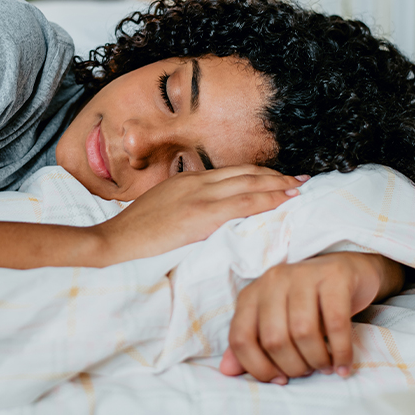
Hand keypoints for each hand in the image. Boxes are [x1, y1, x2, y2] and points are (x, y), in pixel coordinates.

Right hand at [93, 165, 307, 265]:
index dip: (261, 174)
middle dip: (277, 176)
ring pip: (250, 184)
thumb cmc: (135, 234)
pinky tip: (283, 203)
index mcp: (188, 181)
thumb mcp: (164, 210)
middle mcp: (197, 183)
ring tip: (300, 190)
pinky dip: (268, 200)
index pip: (234, 172)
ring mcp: (200, 197)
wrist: (113, 242)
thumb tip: (212, 217)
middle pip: (247, 174)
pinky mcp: (202, 215)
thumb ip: (189, 207)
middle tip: (302, 180)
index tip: (281, 178)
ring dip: (279, 186)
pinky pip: (244, 204)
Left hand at [220, 252, 404, 383]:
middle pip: (273, 338)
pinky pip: (336, 323)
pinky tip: (343, 364)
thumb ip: (252, 344)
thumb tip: (227, 370)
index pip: (240, 337)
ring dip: (316, 359)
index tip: (279, 379)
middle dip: (292, 366)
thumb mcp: (276, 322)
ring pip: (302, 331)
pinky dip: (341, 351)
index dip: (257, 367)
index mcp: (252, 294)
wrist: (346, 271)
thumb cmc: (308, 304)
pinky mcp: (334, 276)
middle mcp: (273, 280)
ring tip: (325, 367)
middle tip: (307, 371)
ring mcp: (303, 275)